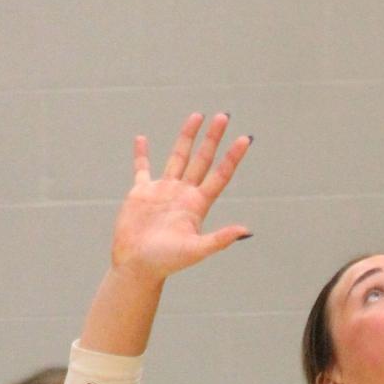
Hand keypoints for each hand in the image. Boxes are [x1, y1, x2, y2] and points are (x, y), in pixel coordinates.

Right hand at [111, 112, 252, 282]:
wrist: (137, 267)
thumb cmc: (166, 262)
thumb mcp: (196, 250)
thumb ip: (220, 239)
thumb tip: (246, 231)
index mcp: (197, 205)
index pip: (220, 175)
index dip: (233, 157)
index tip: (245, 138)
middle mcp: (183, 195)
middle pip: (202, 160)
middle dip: (212, 138)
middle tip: (223, 116)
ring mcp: (163, 192)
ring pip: (178, 157)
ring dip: (187, 137)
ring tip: (196, 116)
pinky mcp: (141, 193)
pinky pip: (142, 169)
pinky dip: (141, 155)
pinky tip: (142, 139)